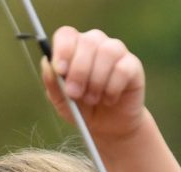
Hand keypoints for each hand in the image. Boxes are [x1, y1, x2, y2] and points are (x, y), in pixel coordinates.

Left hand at [41, 27, 146, 141]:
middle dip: (79, 70)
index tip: (60, 70)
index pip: (67, 35)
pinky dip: (113, 88)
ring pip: (107, 52)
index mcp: (74, 48)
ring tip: (93, 99)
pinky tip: (109, 99)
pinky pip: (123, 69)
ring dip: (96, 79)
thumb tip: (47, 63)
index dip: (63, 50)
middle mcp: (95, 44)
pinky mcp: (132, 66)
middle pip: (87, 41)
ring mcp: (116, 52)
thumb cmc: (83, 110)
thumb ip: (53, 83)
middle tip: (75, 94)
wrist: (108, 128)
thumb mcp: (62, 102)